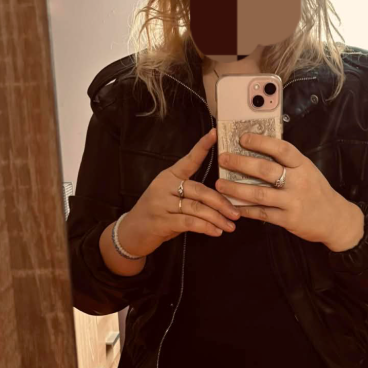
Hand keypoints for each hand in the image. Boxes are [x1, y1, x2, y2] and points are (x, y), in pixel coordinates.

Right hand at [119, 128, 240, 256]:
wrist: (132, 233)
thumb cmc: (156, 214)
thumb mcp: (170, 198)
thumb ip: (190, 195)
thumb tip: (220, 201)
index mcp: (169, 176)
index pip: (188, 160)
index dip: (202, 147)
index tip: (214, 133)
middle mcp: (165, 186)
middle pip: (199, 190)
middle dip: (220, 202)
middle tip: (235, 213)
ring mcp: (162, 204)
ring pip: (197, 208)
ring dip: (216, 218)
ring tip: (230, 226)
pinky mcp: (162, 221)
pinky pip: (189, 222)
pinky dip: (206, 227)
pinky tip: (216, 232)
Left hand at [215, 133, 364, 249]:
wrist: (335, 219)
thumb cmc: (317, 192)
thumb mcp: (307, 171)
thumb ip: (287, 163)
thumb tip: (258, 149)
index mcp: (302, 165)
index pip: (281, 149)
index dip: (261, 142)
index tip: (243, 138)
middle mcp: (298, 181)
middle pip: (266, 170)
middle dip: (241, 163)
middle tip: (223, 158)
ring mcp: (293, 201)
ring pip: (260, 194)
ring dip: (236, 188)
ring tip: (220, 184)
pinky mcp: (288, 219)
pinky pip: (262, 214)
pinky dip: (245, 210)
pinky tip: (233, 206)